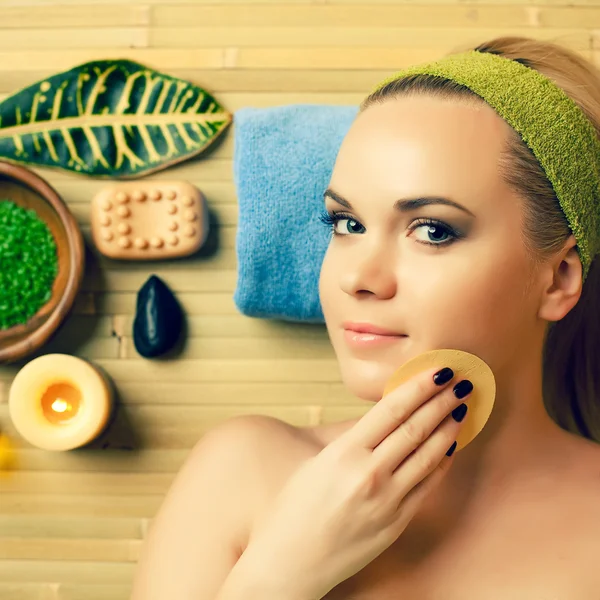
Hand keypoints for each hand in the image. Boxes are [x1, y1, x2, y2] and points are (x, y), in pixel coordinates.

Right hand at [241, 366, 470, 598]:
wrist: (290, 563)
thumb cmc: (293, 509)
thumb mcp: (314, 462)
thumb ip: (347, 437)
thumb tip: (381, 415)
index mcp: (344, 452)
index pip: (391, 409)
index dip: (418, 387)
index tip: (437, 371)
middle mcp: (368, 474)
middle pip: (414, 428)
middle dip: (441, 402)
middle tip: (460, 383)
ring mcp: (386, 501)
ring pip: (427, 456)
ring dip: (448, 429)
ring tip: (462, 409)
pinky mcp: (396, 524)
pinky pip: (426, 487)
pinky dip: (441, 464)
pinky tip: (450, 449)